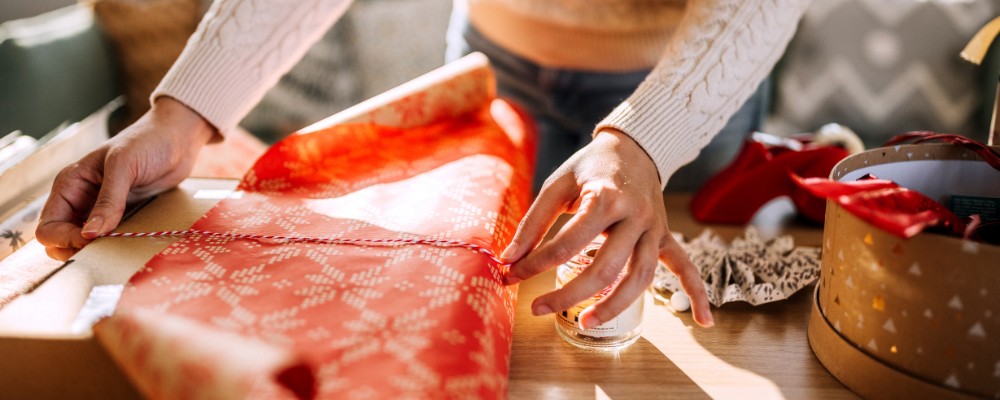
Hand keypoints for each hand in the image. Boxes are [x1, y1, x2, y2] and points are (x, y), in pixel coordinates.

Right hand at [35, 97, 215, 259]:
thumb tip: (89, 233)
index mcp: (69, 185)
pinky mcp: (122, 215)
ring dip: (95, 252)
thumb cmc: (148, 141)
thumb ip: (108, 200)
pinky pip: (110, 239)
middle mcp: (79, 200)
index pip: (48, 226)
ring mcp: (100, 210)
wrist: (177, 138)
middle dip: (75, 251)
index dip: (64, 239)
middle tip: (104, 251)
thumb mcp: (124, 166)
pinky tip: (129, 245)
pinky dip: (114, 246)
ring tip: (117, 249)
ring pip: (83, 243)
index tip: (91, 241)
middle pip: (60, 240)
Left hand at [501, 128, 713, 327]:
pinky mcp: (666, 237)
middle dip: (568, 294)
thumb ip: (534, 222)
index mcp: (607, 197)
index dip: (535, 263)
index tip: (511, 274)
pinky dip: (698, 295)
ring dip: (614, 305)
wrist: (634, 148)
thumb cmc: (591, 167)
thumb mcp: (558, 184)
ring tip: (585, 324)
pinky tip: (703, 323)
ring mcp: (656, 229)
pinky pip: (685, 267)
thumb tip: (508, 257)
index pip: (568, 242)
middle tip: (538, 308)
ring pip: (641, 277)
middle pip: (605, 268)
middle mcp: (637, 216)